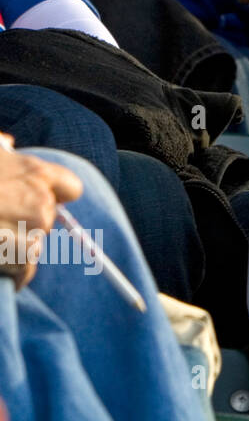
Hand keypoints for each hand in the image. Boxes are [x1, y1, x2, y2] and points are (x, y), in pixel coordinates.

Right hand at [0, 136, 82, 289]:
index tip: (36, 202)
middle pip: (47, 220)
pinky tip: (2, 271)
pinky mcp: (22, 253)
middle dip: (25, 225)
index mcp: (36, 173)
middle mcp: (41, 200)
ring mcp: (33, 228)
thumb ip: (4, 152)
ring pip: (35, 245)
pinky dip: (16, 274)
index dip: (53, 196)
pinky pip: (26, 268)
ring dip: (16, 249)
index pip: (70, 188)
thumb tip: (9, 146)